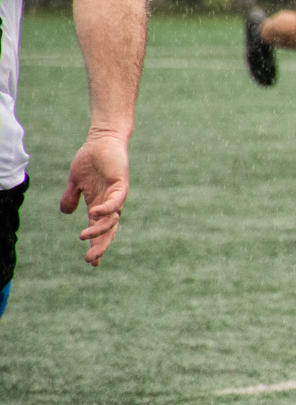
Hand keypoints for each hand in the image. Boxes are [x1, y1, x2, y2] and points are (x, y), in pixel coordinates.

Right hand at [60, 129, 128, 265]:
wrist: (101, 141)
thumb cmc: (91, 160)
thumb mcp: (76, 182)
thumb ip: (71, 197)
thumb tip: (65, 212)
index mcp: (99, 205)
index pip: (100, 229)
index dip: (97, 245)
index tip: (92, 262)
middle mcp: (110, 203)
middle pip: (108, 230)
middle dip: (101, 246)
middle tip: (91, 260)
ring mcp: (116, 194)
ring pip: (112, 218)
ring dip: (99, 229)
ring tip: (84, 237)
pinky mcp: (120, 184)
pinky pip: (116, 200)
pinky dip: (107, 208)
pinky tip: (96, 214)